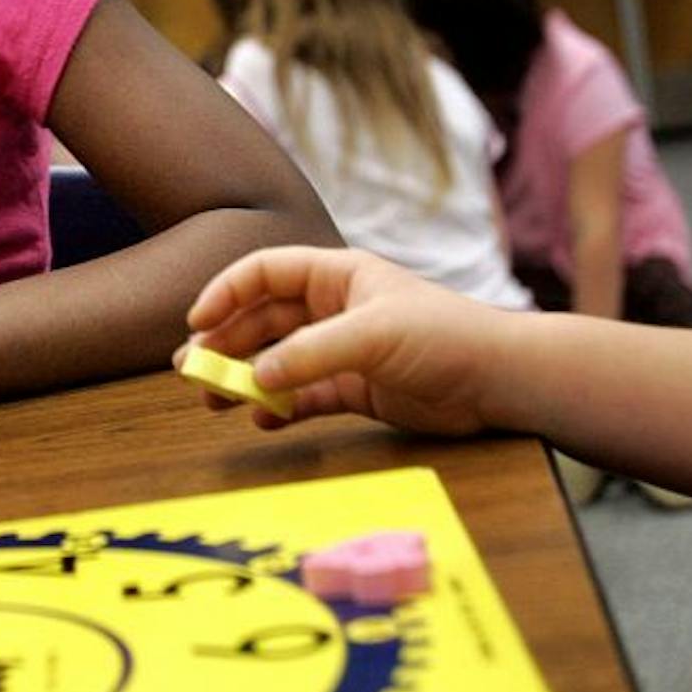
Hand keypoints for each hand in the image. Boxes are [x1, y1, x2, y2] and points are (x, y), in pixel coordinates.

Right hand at [185, 246, 520, 435]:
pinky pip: (304, 395)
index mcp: (339, 276)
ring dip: (245, 376)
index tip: (196, 322)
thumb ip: (310, 354)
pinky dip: (280, 406)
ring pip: (279, 359)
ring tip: (213, 400)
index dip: (226, 292)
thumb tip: (257, 376)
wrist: (498, 381)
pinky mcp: (357, 389)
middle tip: (192, 371)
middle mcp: (336, 309)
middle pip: (264, 319)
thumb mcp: (373, 336)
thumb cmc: (444, 337)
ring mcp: (344, 350)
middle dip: (226, 341)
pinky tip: (262, 419)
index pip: (266, 273)